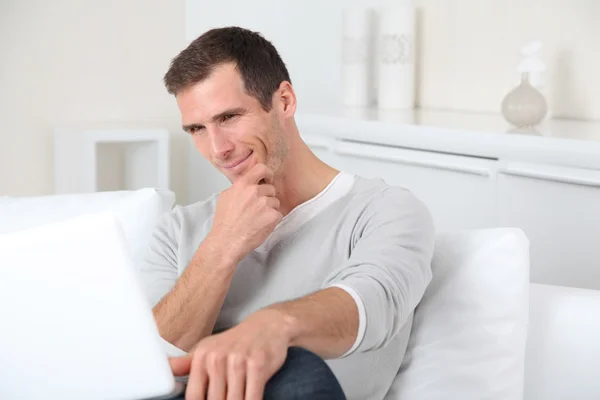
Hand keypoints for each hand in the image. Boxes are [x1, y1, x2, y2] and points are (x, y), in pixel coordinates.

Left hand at [169, 309, 291, 399]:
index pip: (194, 396)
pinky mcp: (258, 365)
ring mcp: (238, 361)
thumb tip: (164, 370)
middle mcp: (217, 358)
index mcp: (202, 356)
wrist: (267, 325)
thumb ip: (185, 363)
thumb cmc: (236, 342)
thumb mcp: (208, 349)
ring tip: (237, 399)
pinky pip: (252, 398)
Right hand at [207, 163, 281, 263]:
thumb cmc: (224, 223)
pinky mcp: (273, 216)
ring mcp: (265, 204)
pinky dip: (273, 220)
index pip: (261, 168)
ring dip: (270, 209)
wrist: (226, 242)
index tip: (268, 179)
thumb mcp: (226, 197)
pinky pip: (278, 214)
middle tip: (257, 209)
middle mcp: (255, 192)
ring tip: (257, 219)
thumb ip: (239, 187)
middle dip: (266, 197)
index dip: (267, 173)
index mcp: (243, 185)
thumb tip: (249, 183)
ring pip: (275, 202)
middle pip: (270, 188)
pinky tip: (261, 225)